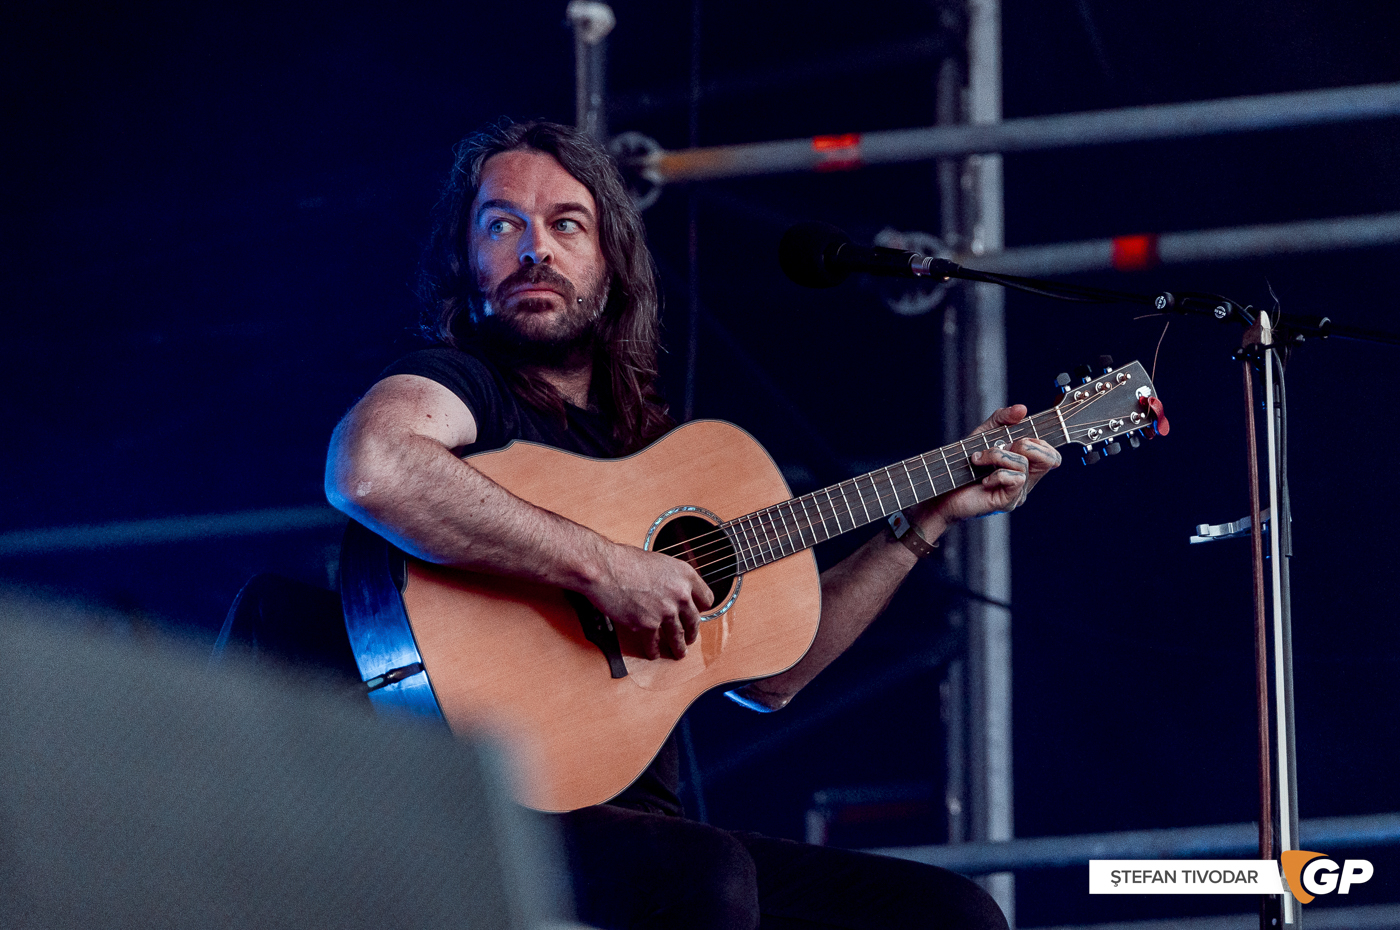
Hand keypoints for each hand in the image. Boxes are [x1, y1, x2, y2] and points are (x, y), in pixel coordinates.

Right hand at [582, 543, 713, 660]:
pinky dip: (653, 650)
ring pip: (678, 636)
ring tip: (679, 653)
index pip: (706, 598)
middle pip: (694, 620)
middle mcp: (680, 594)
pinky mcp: (648, 625)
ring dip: (679, 647)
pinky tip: (654, 653)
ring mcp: (665, 611)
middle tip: (690, 637)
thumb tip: (671, 589)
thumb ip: (670, 578)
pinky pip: (654, 644)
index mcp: (685, 575)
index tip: (699, 612)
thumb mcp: (658, 562)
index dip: (702, 607)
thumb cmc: (624, 560)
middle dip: (692, 632)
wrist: (605, 568)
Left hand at [919, 405, 1061, 525]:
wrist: (942, 488)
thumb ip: (1002, 419)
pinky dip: (996, 473)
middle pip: (1050, 458)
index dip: (1039, 441)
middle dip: (1023, 444)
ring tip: (978, 460)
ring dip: (996, 456)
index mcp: (1026, 464)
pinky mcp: (1009, 501)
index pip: (1051, 453)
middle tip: (999, 448)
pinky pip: (1014, 478)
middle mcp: (1027, 479)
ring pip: (1024, 464)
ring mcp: (1019, 492)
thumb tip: (1022, 409)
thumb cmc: (963, 463)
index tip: (1016, 438)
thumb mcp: (983, 434)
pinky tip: (983, 479)